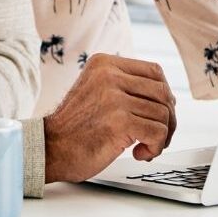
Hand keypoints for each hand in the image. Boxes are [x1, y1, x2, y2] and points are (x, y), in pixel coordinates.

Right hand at [43, 54, 175, 183]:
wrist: (50, 149)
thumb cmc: (75, 128)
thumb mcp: (97, 90)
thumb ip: (125, 86)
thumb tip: (168, 98)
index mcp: (104, 63)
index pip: (154, 71)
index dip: (164, 95)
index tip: (158, 114)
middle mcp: (109, 75)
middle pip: (163, 92)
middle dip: (168, 118)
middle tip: (157, 136)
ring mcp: (114, 97)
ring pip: (163, 114)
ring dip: (161, 137)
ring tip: (144, 146)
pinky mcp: (119, 121)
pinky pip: (157, 132)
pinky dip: (155, 147)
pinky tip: (139, 153)